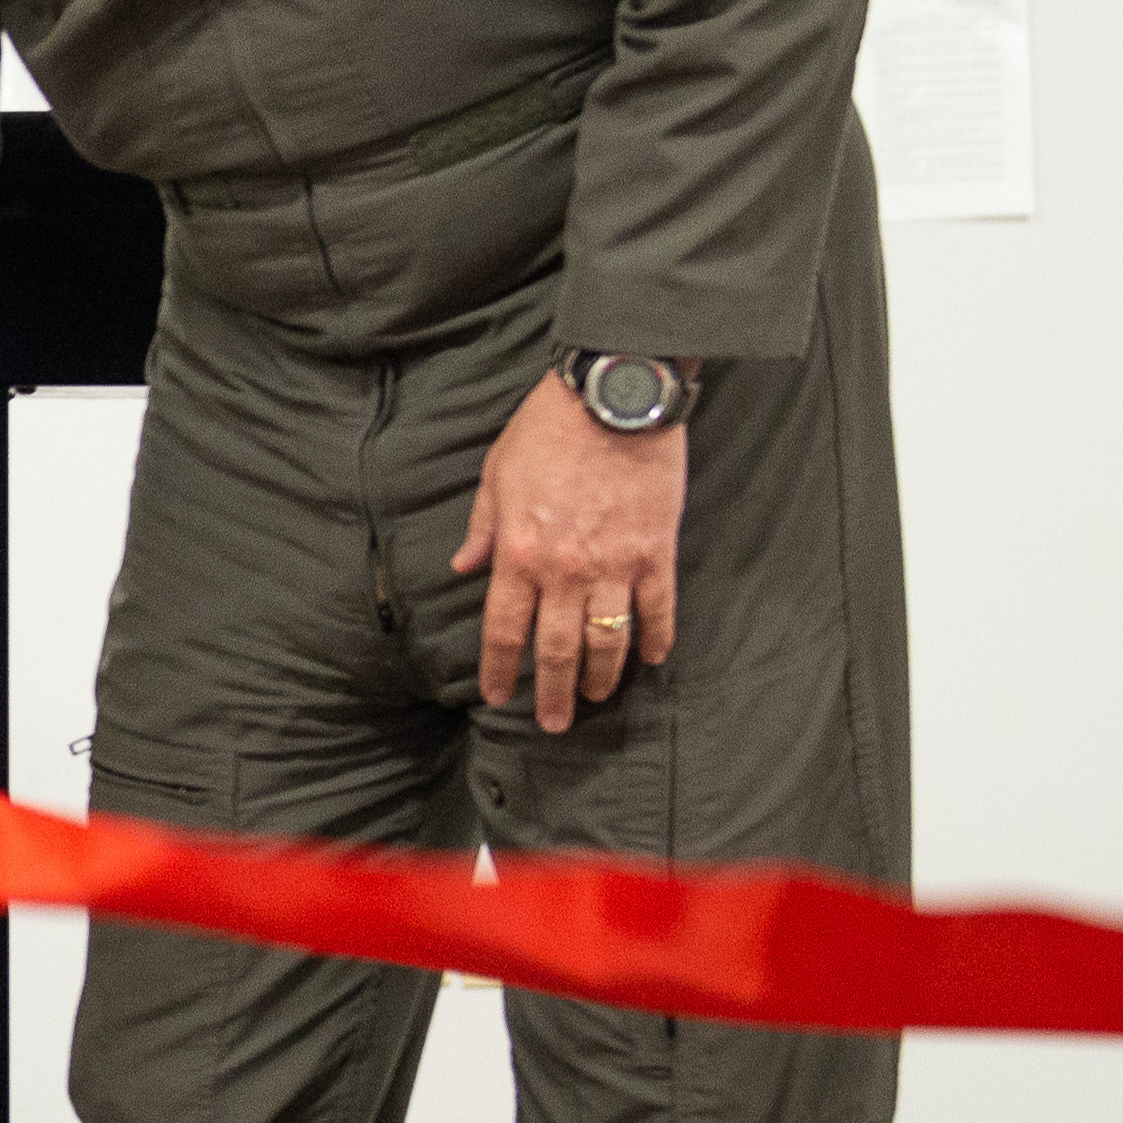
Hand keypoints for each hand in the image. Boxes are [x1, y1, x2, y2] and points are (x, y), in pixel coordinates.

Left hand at [452, 371, 683, 732]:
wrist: (614, 399)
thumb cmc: (547, 432)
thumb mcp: (496, 477)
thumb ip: (482, 529)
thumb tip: (463, 566)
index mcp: (518, 554)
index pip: (505, 630)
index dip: (501, 669)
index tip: (499, 696)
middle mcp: (564, 570)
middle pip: (555, 648)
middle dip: (552, 692)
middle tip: (554, 723)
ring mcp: (615, 564)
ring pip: (608, 639)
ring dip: (602, 676)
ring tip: (598, 698)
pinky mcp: (657, 552)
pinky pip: (659, 608)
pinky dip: (657, 638)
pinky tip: (652, 660)